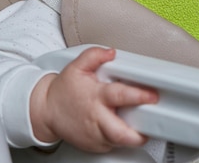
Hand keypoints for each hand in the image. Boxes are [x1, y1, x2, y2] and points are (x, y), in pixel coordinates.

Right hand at [30, 47, 158, 151]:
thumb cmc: (63, 91)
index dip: (139, 96)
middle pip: (121, 133)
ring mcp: (95, 135)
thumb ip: (95, 55)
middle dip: (139, 133)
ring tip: (140, 127)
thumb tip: (111, 52)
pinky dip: (121, 139)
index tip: (152, 96)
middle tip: (152, 122)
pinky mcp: (95, 146)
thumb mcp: (77, 67)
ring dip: (133, 137)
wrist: (46, 111)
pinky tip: (122, 129)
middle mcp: (96, 118)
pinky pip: (113, 146)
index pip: (120, 96)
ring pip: (119, 143)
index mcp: (96, 97)